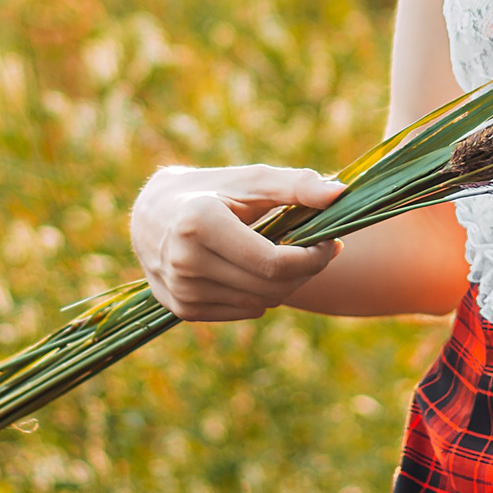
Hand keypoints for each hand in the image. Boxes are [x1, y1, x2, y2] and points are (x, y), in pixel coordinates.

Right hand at [129, 164, 345, 320]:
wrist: (151, 213)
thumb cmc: (211, 190)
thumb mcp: (251, 180)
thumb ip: (296, 185)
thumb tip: (341, 193)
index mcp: (200, 223)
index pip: (274, 263)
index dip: (313, 258)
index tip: (331, 242)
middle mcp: (185, 260)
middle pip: (271, 287)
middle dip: (305, 270)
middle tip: (316, 248)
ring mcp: (180, 289)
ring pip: (260, 303)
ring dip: (284, 283)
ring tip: (283, 255)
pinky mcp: (181, 309)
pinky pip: (242, 312)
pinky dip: (259, 294)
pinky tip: (253, 270)